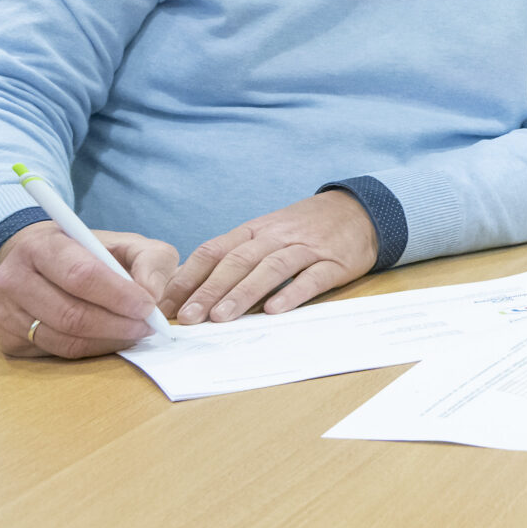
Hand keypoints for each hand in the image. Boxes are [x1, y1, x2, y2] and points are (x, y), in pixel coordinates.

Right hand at [0, 221, 178, 359]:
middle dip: (117, 325)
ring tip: (133, 333)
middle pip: (71, 314)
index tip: (148, 307)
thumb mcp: (125, 243)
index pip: (81, 275)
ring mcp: (3, 312)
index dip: (118, 295)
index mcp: (41, 245)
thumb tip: (152, 295)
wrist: (39, 263)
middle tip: (146, 327)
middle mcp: (12, 278)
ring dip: (107, 341)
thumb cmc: (89, 252)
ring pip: (64, 340)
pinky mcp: (6, 339)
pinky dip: (90, 350)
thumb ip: (150, 260)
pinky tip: (108, 338)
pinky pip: (55, 353)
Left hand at [163, 189, 379, 324]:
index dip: (189, 277)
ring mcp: (306, 248)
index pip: (214, 251)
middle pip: (237, 262)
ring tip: (222, 318)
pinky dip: (292, 293)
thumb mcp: (267, 233)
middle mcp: (276, 237)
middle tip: (188, 318)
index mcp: (254, 230)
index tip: (167, 303)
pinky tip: (275, 310)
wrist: (359, 210)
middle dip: (209, 290)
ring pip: (270, 269)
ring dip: (243, 293)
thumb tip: (190, 286)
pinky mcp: (334, 262)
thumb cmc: (305, 228)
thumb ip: (235, 255)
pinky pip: (311, 278)